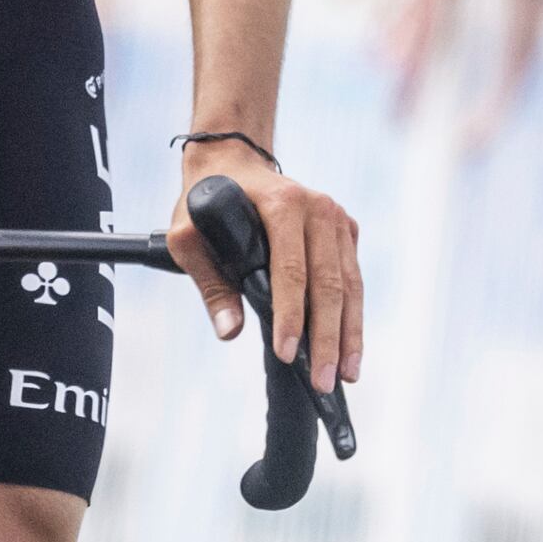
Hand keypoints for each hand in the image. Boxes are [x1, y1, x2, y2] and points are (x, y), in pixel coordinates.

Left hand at [171, 156, 367, 394]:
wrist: (233, 160)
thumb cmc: (206, 201)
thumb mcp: (188, 237)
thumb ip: (209, 283)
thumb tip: (230, 331)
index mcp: (283, 205)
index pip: (291, 270)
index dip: (291, 316)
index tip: (287, 355)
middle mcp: (320, 209)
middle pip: (329, 284)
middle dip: (328, 338)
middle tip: (324, 381)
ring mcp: (338, 219)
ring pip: (350, 285)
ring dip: (350, 334)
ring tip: (347, 375)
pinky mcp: (347, 230)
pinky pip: (353, 279)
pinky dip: (354, 316)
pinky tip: (351, 349)